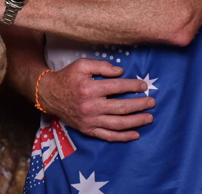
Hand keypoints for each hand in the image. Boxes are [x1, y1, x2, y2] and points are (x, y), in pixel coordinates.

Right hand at [38, 59, 154, 141]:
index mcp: (89, 88)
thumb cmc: (68, 78)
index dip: (133, 86)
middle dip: (139, 105)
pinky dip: (123, 137)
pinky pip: (108, 136)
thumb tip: (121, 72)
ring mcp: (90, 120)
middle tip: (152, 102)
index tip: (143, 86)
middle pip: (121, 107)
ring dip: (136, 121)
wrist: (50, 95)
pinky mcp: (88, 130)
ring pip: (118, 124)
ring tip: (149, 117)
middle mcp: (90, 106)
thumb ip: (102, 66)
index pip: (117, 87)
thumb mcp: (82, 65)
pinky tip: (135, 134)